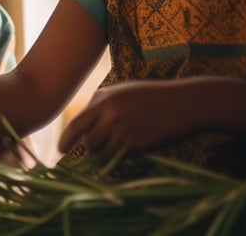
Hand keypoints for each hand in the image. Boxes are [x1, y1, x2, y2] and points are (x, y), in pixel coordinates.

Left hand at [57, 80, 200, 156]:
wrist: (184, 103)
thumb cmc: (154, 96)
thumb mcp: (124, 91)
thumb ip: (103, 103)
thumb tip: (85, 122)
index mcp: (104, 98)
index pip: (77, 123)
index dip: (67, 138)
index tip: (61, 149)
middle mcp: (109, 113)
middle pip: (86, 141)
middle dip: (83, 149)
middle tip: (83, 153)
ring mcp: (122, 129)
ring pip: (102, 151)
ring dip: (106, 151)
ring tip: (121, 141)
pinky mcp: (135, 143)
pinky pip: (120, 155)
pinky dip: (122, 153)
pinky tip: (134, 142)